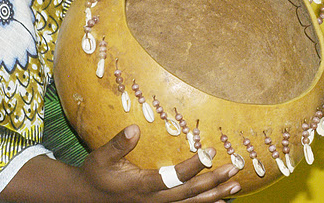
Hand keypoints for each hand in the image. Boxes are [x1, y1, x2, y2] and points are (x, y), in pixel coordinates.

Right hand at [80, 124, 240, 202]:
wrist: (87, 198)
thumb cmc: (96, 174)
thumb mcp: (101, 157)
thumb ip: (118, 144)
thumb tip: (134, 128)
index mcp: (141, 186)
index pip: (173, 177)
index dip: (193, 166)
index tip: (209, 151)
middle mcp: (153, 201)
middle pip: (189, 193)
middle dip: (213, 181)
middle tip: (233, 168)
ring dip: (215, 196)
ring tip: (236, 186)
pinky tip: (220, 201)